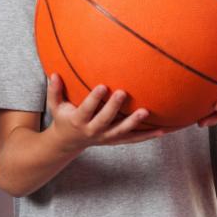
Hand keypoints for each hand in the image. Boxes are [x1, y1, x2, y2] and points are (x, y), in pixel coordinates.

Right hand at [46, 73, 165, 151]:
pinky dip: (148, 135)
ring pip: (122, 132)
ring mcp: (106, 137)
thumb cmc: (63, 118)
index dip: (94, 99)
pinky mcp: (116, 140)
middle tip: (123, 93)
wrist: (68, 142)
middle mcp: (93, 131)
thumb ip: (54, 90)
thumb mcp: (55, 106)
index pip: (87, 109)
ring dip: (134, 123)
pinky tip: (163, 130)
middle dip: (114, 107)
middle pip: (105, 120)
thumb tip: (53, 73)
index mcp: (78, 121)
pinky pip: (134, 139)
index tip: (103, 86)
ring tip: (145, 112)